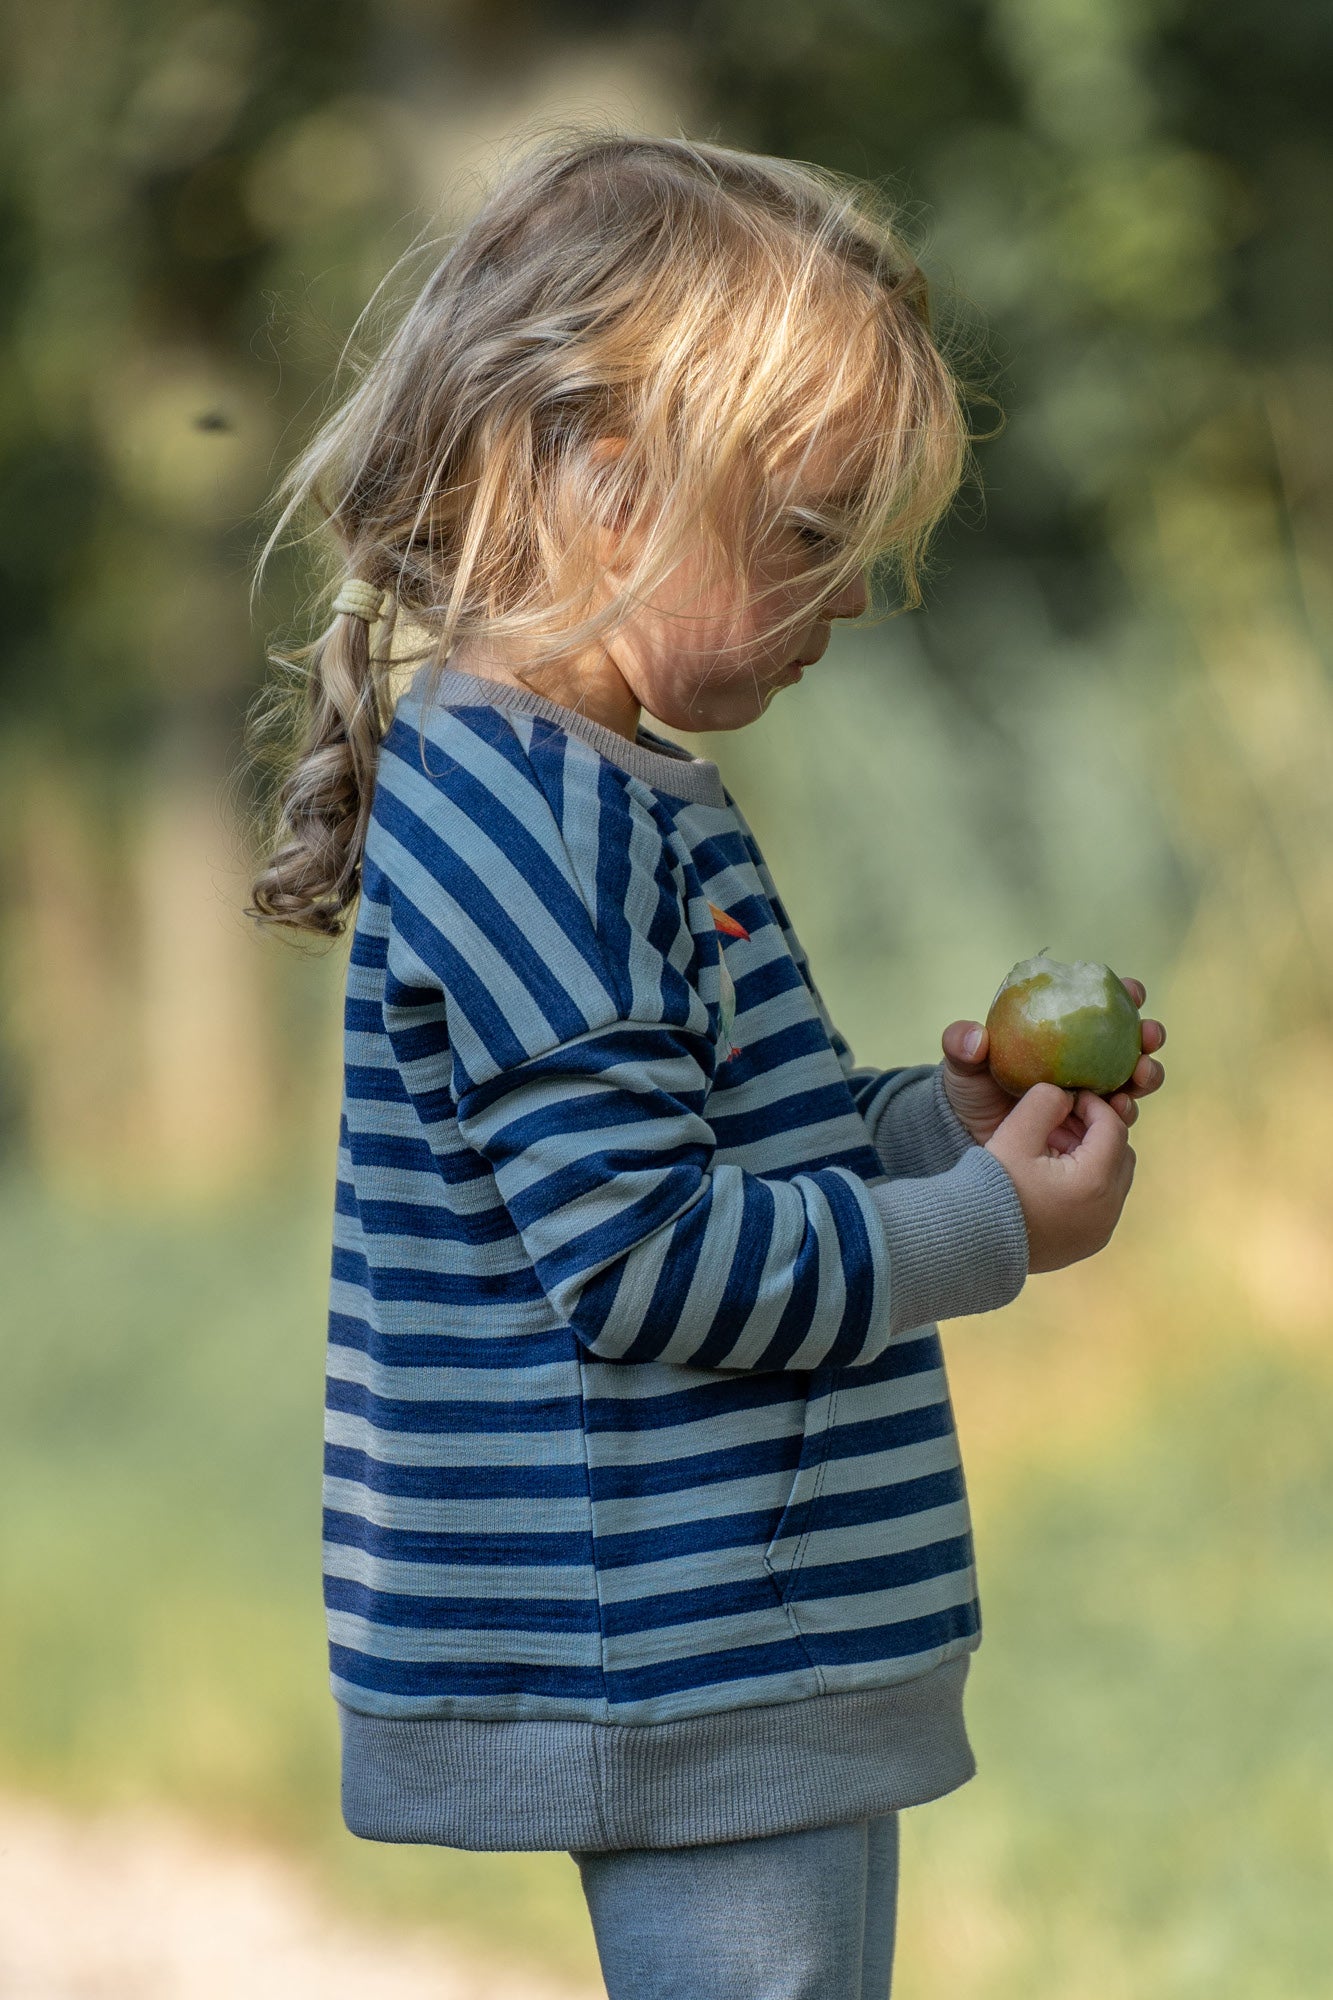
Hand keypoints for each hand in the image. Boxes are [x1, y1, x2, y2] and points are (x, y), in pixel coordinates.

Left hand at [940, 975, 1166, 1154]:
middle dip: (1148, 1035)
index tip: (1131, 993)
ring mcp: (1093, 1092)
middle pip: (1130, 1041)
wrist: (973, 1139)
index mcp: (1062, 1030)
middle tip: (1146, 1037)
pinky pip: (1119, 1119)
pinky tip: (1121, 1110)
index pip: (1100, 1004)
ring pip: (1134, 1080)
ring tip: (1139, 1075)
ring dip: (1146, 1074)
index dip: (1125, 994)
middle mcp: (1085, 1059)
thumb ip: (962, 1045)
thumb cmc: (971, 1090)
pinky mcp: (1094, 1126)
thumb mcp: (962, 1065)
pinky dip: (1126, 1113)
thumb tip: (976, 1038)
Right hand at [985, 1083, 1136, 1273]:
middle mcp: (1107, 1211)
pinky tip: (1052, 1175)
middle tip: (1063, 1121)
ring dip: (1093, 1157)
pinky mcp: (1087, 1244)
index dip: (1094, 1104)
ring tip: (1054, 1147)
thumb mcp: (1015, 1133)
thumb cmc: (991, 1187)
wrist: (971, 1241)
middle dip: (1097, 1130)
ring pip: (1114, 1179)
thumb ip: (1045, 1101)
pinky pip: (1101, 1203)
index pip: (1114, 1127)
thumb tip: (1066, 1095)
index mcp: (1095, 1182)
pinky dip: (1087, 1183)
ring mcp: (1099, 1231)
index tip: (1069, 1096)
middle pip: (1121, 1153)